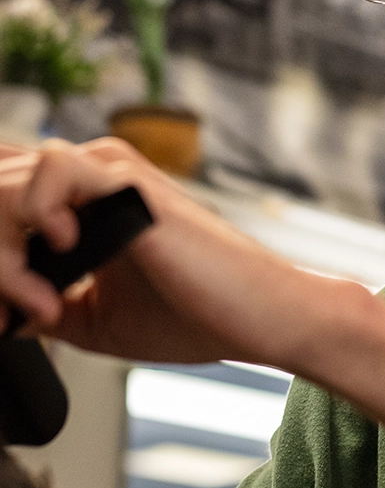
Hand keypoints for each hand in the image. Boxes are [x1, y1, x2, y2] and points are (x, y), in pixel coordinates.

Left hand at [0, 137, 310, 365]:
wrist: (255, 316)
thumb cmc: (194, 311)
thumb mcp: (92, 315)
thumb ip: (40, 302)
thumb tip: (1, 313)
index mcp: (83, 195)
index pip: (3, 184)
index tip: (6, 292)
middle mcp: (94, 171)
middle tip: (13, 307)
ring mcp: (111, 172)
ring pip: (7, 174)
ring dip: (3, 244)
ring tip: (37, 296)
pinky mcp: (130, 184)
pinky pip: (50, 171)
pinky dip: (36, 216)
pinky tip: (64, 253)